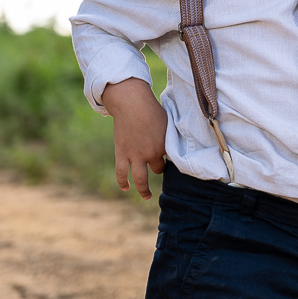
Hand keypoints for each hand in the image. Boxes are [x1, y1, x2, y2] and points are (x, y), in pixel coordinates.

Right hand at [101, 78, 167, 198]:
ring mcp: (135, 155)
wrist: (131, 102)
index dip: (168, 159)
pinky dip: (122, 182)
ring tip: (147, 196)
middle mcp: (150, 153)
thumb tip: (175, 144)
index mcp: (163, 145)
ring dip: (144, 190)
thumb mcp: (167, 122)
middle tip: (159, 170)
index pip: (170, 160)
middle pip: (157, 170)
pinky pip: (121, 173)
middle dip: (158, 170)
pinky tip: (126, 187)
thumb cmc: (151, 109)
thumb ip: (169, 136)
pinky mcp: (121, 153)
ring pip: (140, 179)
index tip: (168, 158)